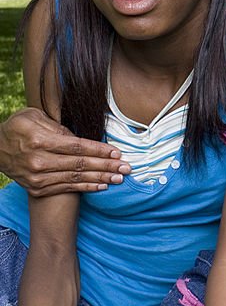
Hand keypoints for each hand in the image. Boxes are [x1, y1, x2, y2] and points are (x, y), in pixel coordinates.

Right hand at [0, 108, 130, 194]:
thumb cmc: (18, 128)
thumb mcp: (34, 116)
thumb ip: (57, 125)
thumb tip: (79, 135)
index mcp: (40, 140)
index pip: (77, 146)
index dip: (99, 150)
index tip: (117, 153)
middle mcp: (39, 161)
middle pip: (80, 164)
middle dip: (106, 166)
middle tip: (127, 168)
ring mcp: (37, 177)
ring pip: (75, 178)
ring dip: (100, 179)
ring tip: (119, 178)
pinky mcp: (37, 189)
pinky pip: (66, 188)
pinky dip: (85, 187)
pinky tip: (101, 186)